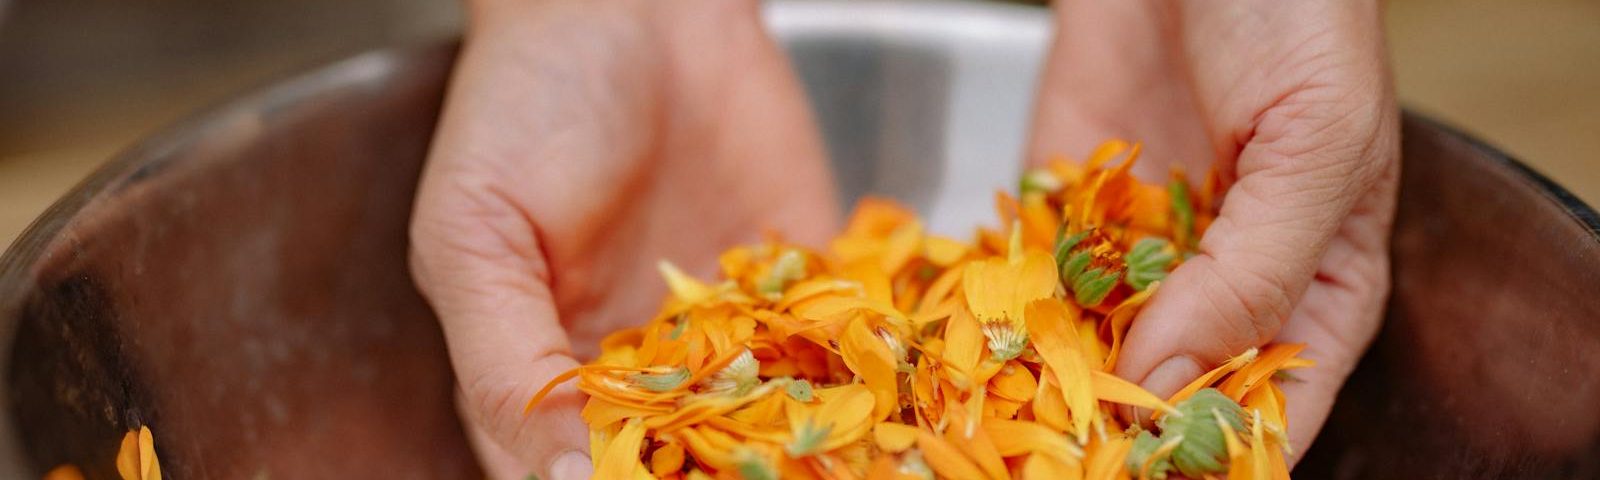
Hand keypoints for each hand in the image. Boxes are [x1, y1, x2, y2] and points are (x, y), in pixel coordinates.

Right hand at [408, 1, 837, 477]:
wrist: (635, 1)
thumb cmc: (527, 102)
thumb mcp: (478, 234)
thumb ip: (507, 359)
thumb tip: (557, 479)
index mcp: (547, 371)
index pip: (577, 474)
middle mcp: (643, 366)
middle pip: (680, 464)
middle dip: (717, 476)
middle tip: (760, 479)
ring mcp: (730, 329)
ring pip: (769, 426)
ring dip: (800, 452)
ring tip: (840, 466)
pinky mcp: (802, 280)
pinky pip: (841, 350)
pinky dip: (870, 383)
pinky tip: (893, 414)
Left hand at [1028, 0, 1399, 462]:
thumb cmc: (1297, 12)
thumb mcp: (1313, 144)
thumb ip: (1254, 270)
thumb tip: (1176, 380)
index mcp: (1319, 282)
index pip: (1276, 405)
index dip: (1220, 458)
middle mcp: (1222, 279)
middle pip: (1173, 393)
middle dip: (1119, 432)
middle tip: (1057, 464)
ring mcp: (1138, 245)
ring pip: (1092, 347)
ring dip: (1048, 389)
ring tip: (999, 432)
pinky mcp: (1065, 200)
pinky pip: (1031, 278)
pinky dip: (999, 315)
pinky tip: (962, 355)